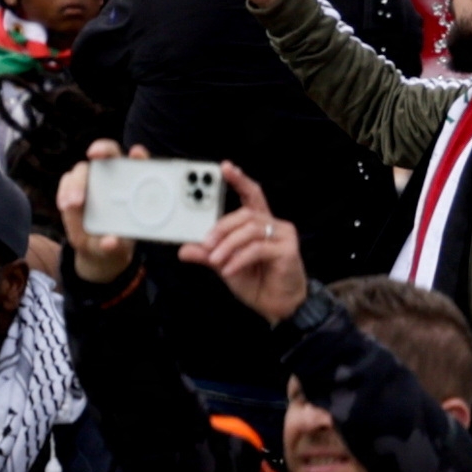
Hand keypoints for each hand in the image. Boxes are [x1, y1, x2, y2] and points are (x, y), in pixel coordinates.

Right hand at [59, 149, 136, 291]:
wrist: (98, 250)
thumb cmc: (117, 243)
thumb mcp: (120, 248)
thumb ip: (116, 245)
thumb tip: (110, 241)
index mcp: (132, 187)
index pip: (138, 163)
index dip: (139, 155)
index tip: (136, 153)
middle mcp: (111, 177)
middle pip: (106, 155)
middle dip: (101, 151)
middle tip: (94, 156)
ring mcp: (91, 181)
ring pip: (82, 170)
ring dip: (77, 183)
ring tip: (73, 203)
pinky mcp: (73, 188)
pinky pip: (66, 182)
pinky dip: (64, 192)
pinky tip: (64, 206)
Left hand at [191, 169, 310, 328]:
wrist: (275, 304)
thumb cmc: (253, 280)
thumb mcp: (224, 264)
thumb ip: (207, 254)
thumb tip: (183, 249)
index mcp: (258, 222)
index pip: (250, 194)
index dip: (239, 179)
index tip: (225, 167)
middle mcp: (273, 224)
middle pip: (244, 214)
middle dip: (221, 228)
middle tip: (205, 244)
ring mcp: (283, 235)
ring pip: (249, 230)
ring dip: (228, 245)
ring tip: (216, 260)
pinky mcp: (289, 250)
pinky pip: (258, 248)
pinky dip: (239, 259)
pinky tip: (229, 270)